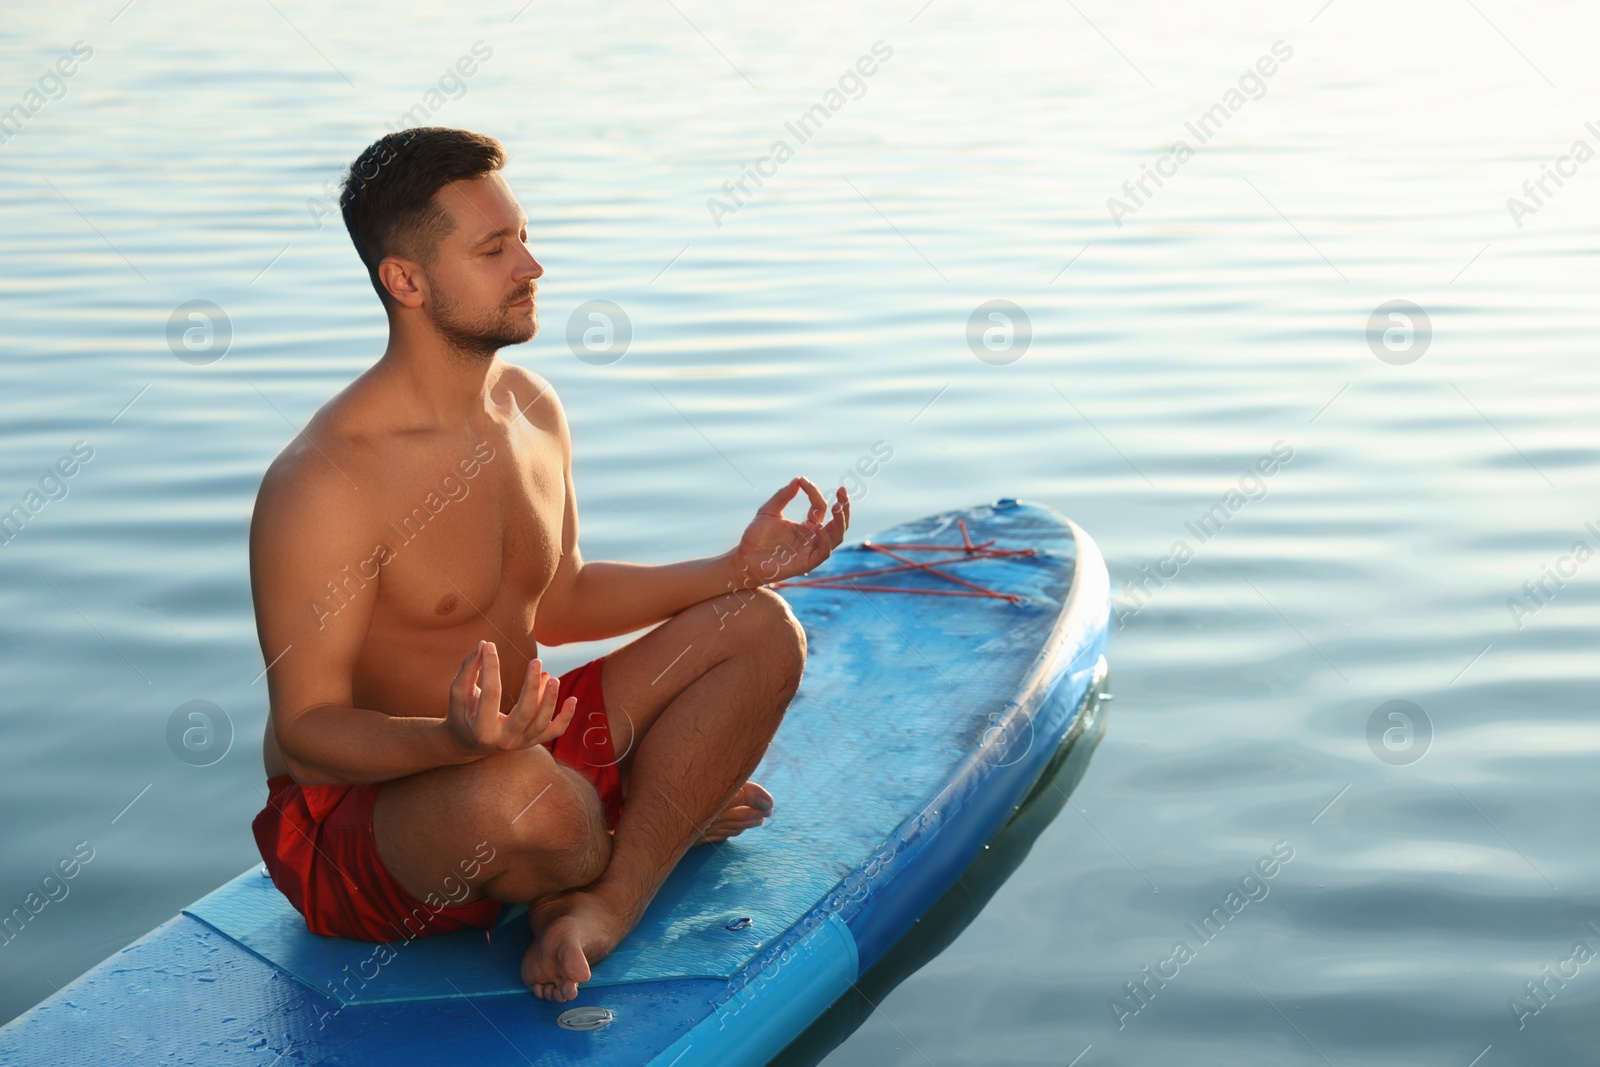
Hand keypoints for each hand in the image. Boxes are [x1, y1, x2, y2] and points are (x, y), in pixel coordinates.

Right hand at [445, 641, 576, 756]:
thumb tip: (484, 644)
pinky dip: (566, 717)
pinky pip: (554, 731)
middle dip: (533, 687)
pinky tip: (572, 699)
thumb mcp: (459, 694)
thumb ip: (469, 670)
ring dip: (550, 699)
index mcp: (482, 729)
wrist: (470, 742)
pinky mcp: (533, 741)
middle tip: (536, 661)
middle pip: (524, 713)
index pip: (491, 695)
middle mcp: (504, 740)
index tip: (490, 646)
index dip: (491, 668)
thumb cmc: (463, 713)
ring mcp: (521, 743)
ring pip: (542, 723)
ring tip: (552, 676)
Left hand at [732, 476, 849, 586]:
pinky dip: (824, 540)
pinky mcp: (807, 563)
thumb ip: (783, 496)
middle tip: (842, 490)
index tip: (802, 481)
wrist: (744, 558)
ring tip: (836, 506)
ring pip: (836, 537)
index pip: (820, 507)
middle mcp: (813, 538)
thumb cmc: (755, 537)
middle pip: (837, 523)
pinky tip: (817, 527)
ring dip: (839, 521)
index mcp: (807, 526)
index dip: (813, 492)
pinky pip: (823, 552)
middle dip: (843, 507)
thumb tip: (798, 479)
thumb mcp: (768, 511)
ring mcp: (811, 551)